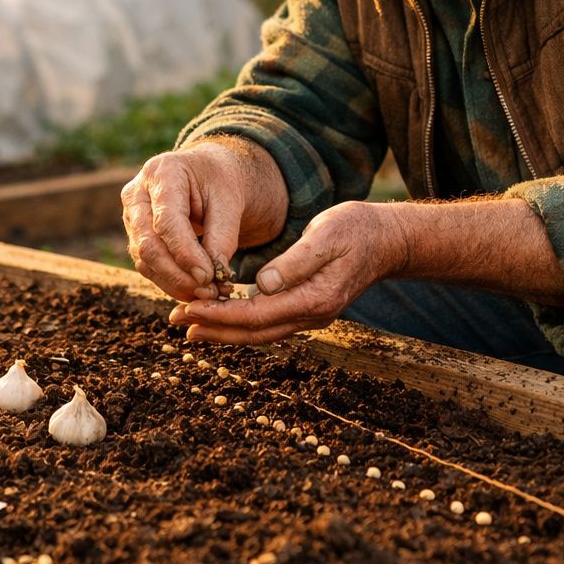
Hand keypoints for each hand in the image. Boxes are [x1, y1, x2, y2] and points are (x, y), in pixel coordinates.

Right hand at [122, 147, 246, 301]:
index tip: (208, 276)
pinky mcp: (135, 237)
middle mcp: (137, 194)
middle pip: (148, 244)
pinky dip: (170, 282)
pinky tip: (193, 290)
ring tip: (206, 293)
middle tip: (208, 291)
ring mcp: (132, 217)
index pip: (166, 220)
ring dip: (174, 283)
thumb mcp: (229, 200)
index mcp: (163, 172)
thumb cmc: (219, 182)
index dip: (185, 253)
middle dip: (178, 274)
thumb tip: (213, 275)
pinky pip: (148, 266)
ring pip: (145, 260)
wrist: (208, 176)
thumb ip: (223, 236)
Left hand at [170, 201, 407, 343]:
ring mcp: (311, 315)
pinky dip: (241, 323)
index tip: (190, 307)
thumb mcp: (328, 234)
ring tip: (189, 324)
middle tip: (176, 321)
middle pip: (255, 332)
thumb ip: (296, 260)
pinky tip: (220, 315)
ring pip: (260, 333)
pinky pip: (268, 324)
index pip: (258, 314)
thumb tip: (261, 285)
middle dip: (214, 329)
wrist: (388, 240)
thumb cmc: (357, 230)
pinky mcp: (307, 308)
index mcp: (316, 298)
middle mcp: (313, 315)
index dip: (221, 314)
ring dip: (223, 330)